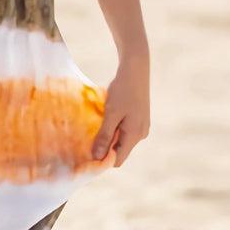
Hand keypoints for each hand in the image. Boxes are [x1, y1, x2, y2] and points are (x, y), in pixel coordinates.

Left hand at [91, 48, 149, 166]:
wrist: (136, 70)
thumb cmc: (123, 90)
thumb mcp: (111, 114)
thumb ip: (104, 136)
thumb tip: (97, 157)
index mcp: (135, 135)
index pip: (118, 160)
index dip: (102, 159)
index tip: (87, 150)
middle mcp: (141, 134)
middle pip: (119, 151)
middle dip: (104, 147)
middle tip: (88, 136)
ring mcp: (141, 127)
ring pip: (121, 140)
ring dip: (108, 136)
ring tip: (97, 123)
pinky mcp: (139, 120)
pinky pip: (124, 131)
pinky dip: (114, 128)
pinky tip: (106, 116)